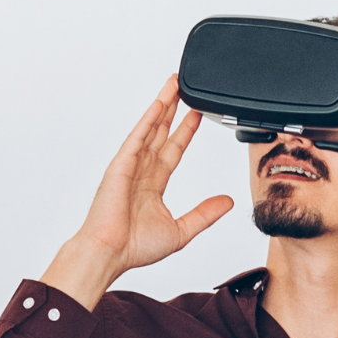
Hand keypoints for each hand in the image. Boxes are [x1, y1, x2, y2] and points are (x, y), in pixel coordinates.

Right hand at [41, 76, 234, 310]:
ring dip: (162, 105)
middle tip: (185, 88)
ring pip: (150, 128)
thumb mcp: (182, 230)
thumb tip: (226, 202)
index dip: (186, 131)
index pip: (174, 150)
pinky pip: (138, 136)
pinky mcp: (121, 165)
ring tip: (174, 84)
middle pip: (162, 132)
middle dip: (174, 109)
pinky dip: (148, 119)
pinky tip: (159, 104)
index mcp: (153, 185)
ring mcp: (130, 166)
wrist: (110, 253)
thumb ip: (204, 214)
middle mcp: (141, 172)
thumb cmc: (134, 247)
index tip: (197, 115)